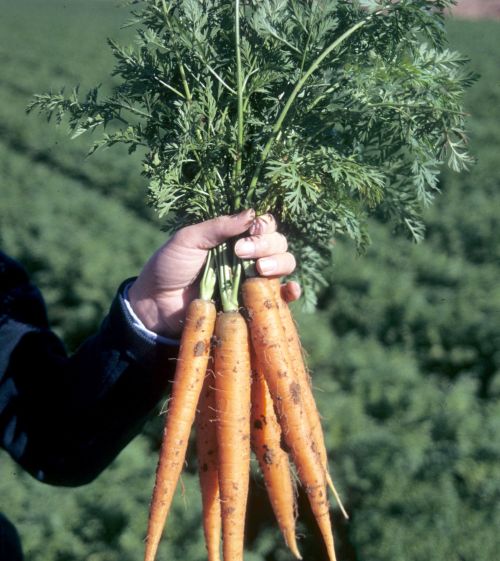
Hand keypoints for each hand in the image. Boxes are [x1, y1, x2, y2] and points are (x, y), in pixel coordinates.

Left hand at [128, 209, 299, 337]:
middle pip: (278, 243)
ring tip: (259, 271)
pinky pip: (281, 298)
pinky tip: (290, 290)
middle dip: (267, 245)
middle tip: (242, 253)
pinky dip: (291, 292)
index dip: (263, 228)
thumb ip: (218, 227)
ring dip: (279, 264)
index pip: (264, 225)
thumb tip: (252, 214)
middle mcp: (248, 256)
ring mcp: (252, 280)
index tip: (249, 233)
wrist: (156, 305)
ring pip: (284, 265)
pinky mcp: (253, 304)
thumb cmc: (169, 267)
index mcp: (234, 236)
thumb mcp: (189, 239)